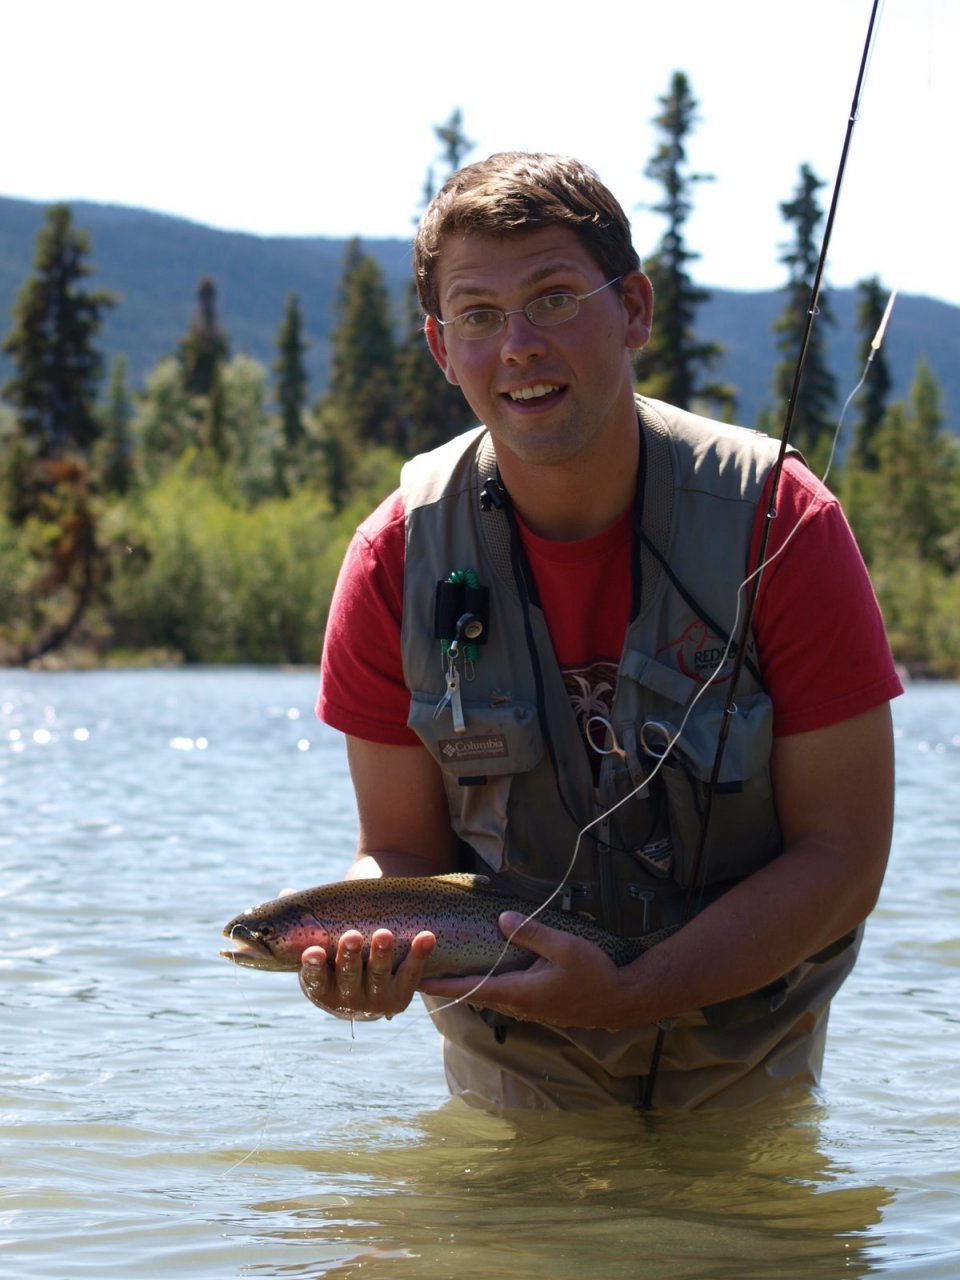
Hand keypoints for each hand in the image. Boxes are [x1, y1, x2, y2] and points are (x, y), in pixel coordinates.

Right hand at [298, 927, 435, 1020]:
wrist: (367, 987)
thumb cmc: (337, 958)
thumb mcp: (320, 944)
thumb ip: (306, 921)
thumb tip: (287, 891)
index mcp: (323, 988)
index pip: (315, 978)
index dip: (313, 967)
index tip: (313, 952)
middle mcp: (348, 1000)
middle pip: (348, 977)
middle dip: (350, 957)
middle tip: (352, 936)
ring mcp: (376, 1000)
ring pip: (379, 977)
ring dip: (382, 954)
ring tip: (384, 933)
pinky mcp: (401, 997)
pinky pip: (412, 975)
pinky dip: (419, 955)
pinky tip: (426, 937)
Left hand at [419, 912, 632, 1031]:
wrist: (623, 1000)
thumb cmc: (595, 973)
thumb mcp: (564, 947)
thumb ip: (531, 933)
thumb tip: (501, 919)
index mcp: (519, 991)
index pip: (472, 988)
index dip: (443, 986)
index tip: (416, 983)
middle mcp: (520, 1004)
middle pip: (477, 994)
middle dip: (451, 986)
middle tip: (424, 975)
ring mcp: (532, 1008)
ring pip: (492, 996)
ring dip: (471, 986)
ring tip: (449, 975)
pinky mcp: (542, 1006)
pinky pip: (508, 996)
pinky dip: (491, 987)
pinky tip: (490, 975)